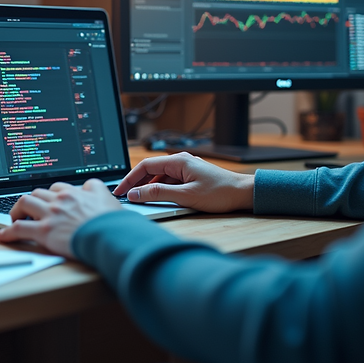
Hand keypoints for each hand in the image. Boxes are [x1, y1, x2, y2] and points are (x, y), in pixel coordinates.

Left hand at [0, 179, 121, 258]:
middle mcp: (59, 200)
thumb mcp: (107, 197)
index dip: (51, 195)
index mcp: (73, 193)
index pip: (56, 188)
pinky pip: (19, 228)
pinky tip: (3, 235)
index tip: (50, 202)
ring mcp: (50, 215)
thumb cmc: (110, 222)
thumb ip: (96, 188)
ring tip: (16, 218)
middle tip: (31, 211)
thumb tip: (89, 185)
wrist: (109, 236)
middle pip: (38, 193)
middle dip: (33, 201)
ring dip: (18, 210)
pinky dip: (8, 231)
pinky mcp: (44, 232)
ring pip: (25, 203)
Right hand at [113, 152, 254, 212]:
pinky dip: (159, 190)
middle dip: (136, 183)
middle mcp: (181, 162)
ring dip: (148, 187)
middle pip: (150, 170)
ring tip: (138, 200)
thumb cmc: (220, 193)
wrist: (243, 194)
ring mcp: (186, 169)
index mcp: (178, 161)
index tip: (120, 190)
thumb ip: (158, 193)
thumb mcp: (185, 196)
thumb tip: (137, 194)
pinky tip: (157, 200)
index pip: (145, 166)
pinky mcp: (190, 178)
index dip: (129, 179)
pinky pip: (169, 182)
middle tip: (125, 197)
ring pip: (159, 177)